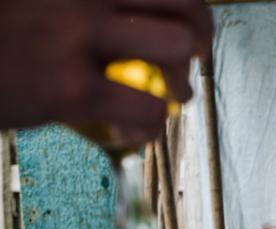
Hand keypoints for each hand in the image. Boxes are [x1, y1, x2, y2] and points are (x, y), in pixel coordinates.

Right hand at [0, 0, 212, 132]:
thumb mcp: (37, 2)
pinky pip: (147, 109)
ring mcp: (76, 35)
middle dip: (200, 36)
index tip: (188, 23)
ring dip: (182, 80)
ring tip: (168, 98)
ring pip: (175, 48)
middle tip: (193, 59)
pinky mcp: (70, 89)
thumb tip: (132, 20)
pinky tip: (132, 130)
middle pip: (184, 2)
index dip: (188, 6)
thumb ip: (87, 6)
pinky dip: (151, 126)